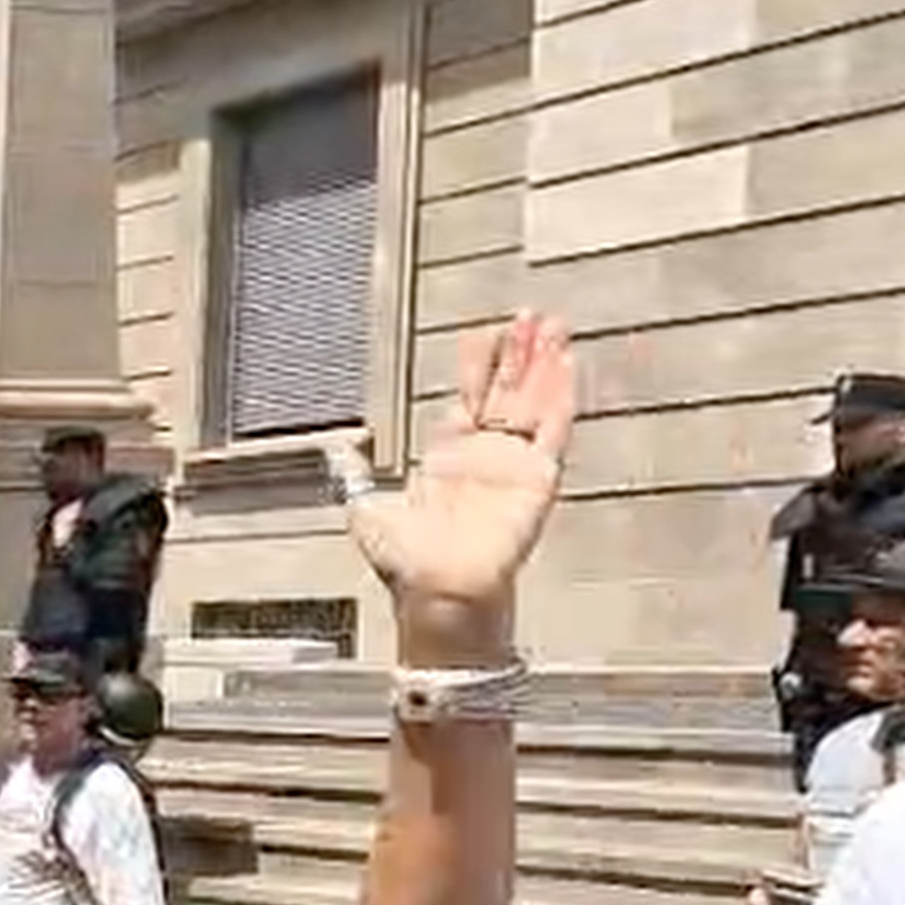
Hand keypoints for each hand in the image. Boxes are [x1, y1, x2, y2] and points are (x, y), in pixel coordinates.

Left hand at [340, 312, 572, 659]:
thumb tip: (338, 450)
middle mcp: (484, 454)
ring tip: (555, 325)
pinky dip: (560, 396)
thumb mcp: (366, 509)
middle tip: (531, 315)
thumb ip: (354, 474)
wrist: (436, 589)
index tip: (485, 332)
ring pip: (533, 401)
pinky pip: (554, 430)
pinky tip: (567, 364)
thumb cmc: (405, 561)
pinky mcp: (538, 477)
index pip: (467, 397)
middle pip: (506, 391)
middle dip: (518, 353)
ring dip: (544, 364)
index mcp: (447, 457)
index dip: (477, 365)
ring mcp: (513, 463)